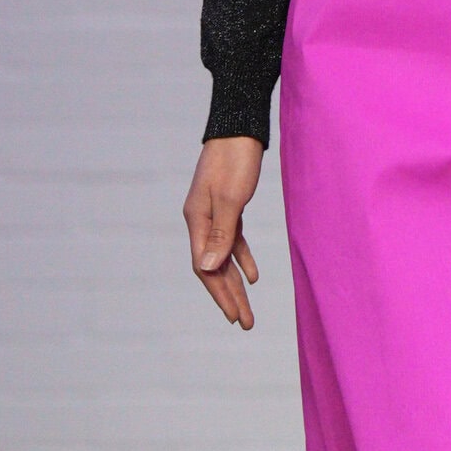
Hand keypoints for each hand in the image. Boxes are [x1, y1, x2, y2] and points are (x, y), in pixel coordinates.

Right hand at [184, 136, 264, 326]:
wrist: (239, 128)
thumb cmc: (235, 160)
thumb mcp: (231, 198)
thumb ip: (221, 233)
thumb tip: (208, 268)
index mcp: (197, 220)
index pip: (206, 267)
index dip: (220, 294)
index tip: (235, 316)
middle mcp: (201, 220)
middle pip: (213, 267)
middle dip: (229, 296)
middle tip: (244, 322)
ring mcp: (213, 214)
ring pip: (223, 257)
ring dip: (235, 282)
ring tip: (246, 307)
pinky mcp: (227, 206)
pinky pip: (232, 240)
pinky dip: (242, 257)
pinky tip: (252, 275)